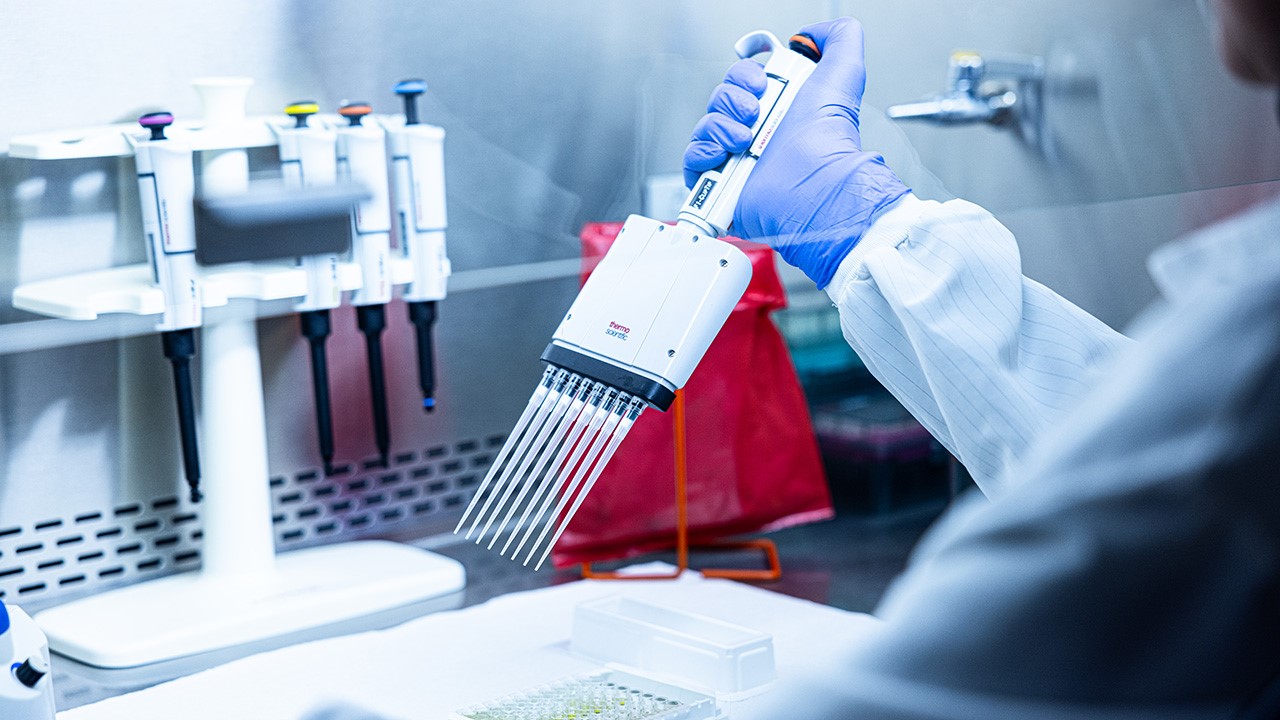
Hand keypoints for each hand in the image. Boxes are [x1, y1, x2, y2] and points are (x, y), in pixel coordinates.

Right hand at [683, 18, 909, 287]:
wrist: (813, 184)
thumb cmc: (828, 139)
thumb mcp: (845, 73)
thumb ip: (839, 39)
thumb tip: (813, 33)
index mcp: (779, 107)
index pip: (742, 79)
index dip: (745, 75)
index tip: (762, 83)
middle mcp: (757, 133)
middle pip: (720, 99)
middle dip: (733, 100)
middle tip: (756, 114)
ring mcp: (736, 159)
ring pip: (705, 126)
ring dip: (720, 127)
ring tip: (745, 141)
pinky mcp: (720, 185)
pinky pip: (692, 159)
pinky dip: (703, 152)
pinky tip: (724, 155)